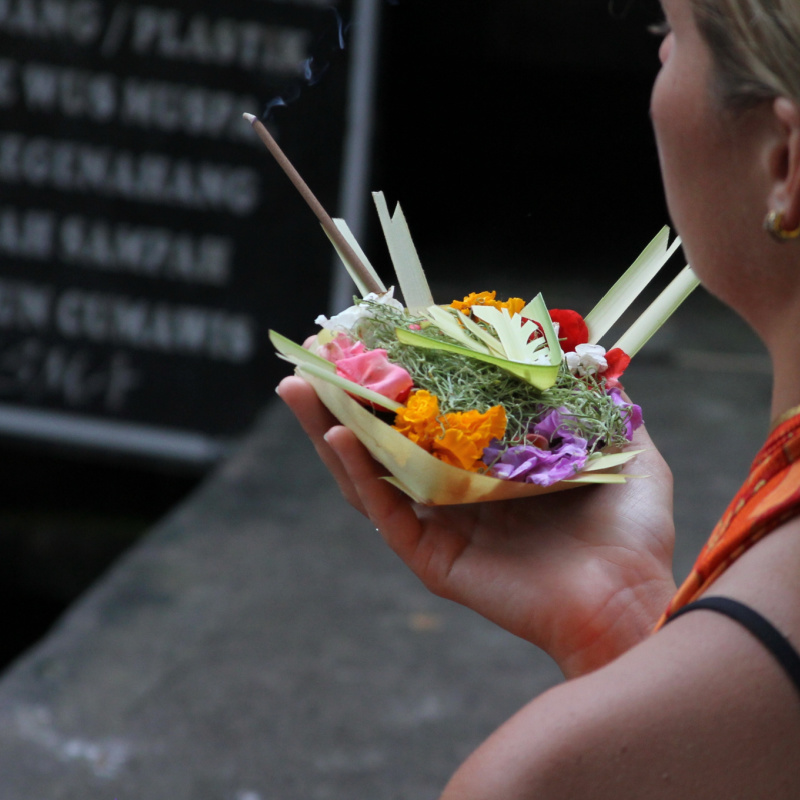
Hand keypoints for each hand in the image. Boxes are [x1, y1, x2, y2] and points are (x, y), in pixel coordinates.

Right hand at [278, 375, 676, 677]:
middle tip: (312, 359)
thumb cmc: (631, 534)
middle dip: (346, 400)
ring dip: (329, 431)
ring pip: (371, 475)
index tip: (379, 337)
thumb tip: (596, 363)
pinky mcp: (433, 559)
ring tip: (298, 390)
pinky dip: (358, 476)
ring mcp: (442, 526)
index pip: (435, 417)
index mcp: (493, 468)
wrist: (632, 600)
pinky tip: (338, 437)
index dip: (405, 380)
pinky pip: (387, 514)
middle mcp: (458, 493)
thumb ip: (607, 410)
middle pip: (388, 441)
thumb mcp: (627, 453)